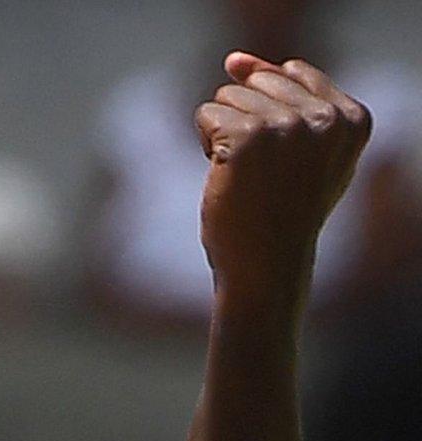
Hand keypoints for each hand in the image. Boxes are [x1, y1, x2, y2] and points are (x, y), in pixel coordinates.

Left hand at [198, 53, 372, 291]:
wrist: (266, 263)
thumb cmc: (282, 208)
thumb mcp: (304, 149)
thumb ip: (286, 97)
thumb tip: (235, 59)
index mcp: (353, 116)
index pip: (290, 74)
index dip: (268, 112)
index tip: (280, 158)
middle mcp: (325, 116)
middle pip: (256, 82)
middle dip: (245, 121)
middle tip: (262, 171)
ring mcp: (286, 124)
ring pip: (228, 96)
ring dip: (224, 134)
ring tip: (248, 174)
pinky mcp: (246, 135)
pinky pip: (206, 114)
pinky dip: (206, 144)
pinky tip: (227, 174)